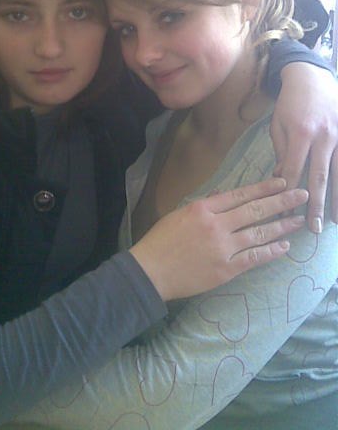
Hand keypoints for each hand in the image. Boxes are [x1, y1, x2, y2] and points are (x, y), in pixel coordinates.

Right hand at [130, 177, 307, 300]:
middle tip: (301, 194)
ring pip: (259, 233)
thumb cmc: (161, 241)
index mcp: (203, 208)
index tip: (281, 182)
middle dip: (281, 201)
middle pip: (255, 210)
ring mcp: (223, 247)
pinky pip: (254, 257)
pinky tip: (285, 246)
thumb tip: (225, 197)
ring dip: (282, 225)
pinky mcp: (226, 269)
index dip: (263, 188)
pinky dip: (271, 251)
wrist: (150, 271)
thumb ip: (204, 206)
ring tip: (298, 218)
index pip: (240, 194)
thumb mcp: (179, 214)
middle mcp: (216, 225)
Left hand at [271, 62, 337, 230]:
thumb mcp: (277, 125)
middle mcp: (324, 137)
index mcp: (301, 134)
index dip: (289, 194)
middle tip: (314, 228)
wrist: (313, 77)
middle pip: (320, 177)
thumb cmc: (290, 103)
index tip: (286, 213)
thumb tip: (281, 180)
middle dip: (316, 205)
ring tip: (335, 220)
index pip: (294, 171)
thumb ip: (282, 152)